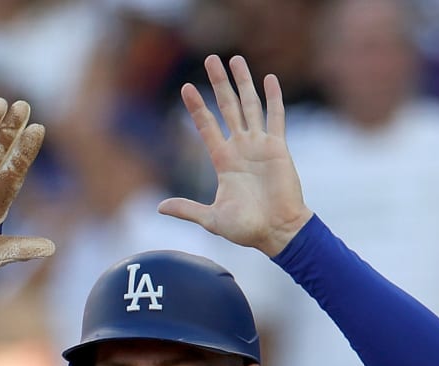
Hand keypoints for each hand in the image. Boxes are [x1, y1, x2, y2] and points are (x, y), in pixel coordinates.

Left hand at [159, 54, 312, 256]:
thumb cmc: (246, 229)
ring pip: (250, 106)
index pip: (206, 126)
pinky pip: (276, 118)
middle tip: (211, 59)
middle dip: (218, 83)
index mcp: (223, 161)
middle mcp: (240, 148)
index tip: (186, 88)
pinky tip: (269, 79)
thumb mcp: (212, 219)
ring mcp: (259, 146)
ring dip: (243, 82)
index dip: (197, 107)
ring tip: (236, 59)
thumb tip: (159, 207)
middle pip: (227, 107)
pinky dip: (273, 98)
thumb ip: (188, 209)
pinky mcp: (278, 148)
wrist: (277, 233)